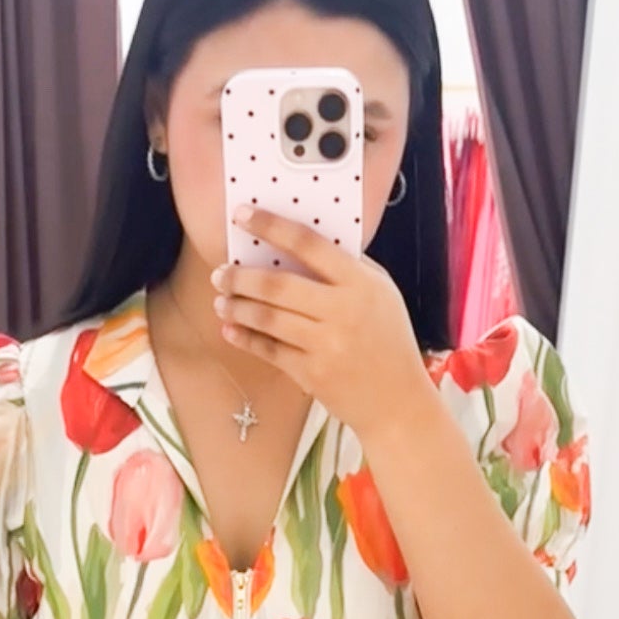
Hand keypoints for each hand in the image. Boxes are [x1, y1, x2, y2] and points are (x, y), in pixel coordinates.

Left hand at [210, 203, 426, 440]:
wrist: (398, 401)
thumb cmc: (389, 341)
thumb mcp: (381, 294)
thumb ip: (348, 268)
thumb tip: (300, 245)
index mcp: (360, 283)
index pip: (308, 244)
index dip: (271, 227)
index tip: (243, 216)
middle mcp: (343, 311)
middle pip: (278, 285)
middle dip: (241, 277)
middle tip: (221, 273)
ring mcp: (326, 345)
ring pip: (268, 319)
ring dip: (238, 308)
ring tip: (222, 301)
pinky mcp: (313, 374)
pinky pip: (270, 351)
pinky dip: (246, 339)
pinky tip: (230, 330)